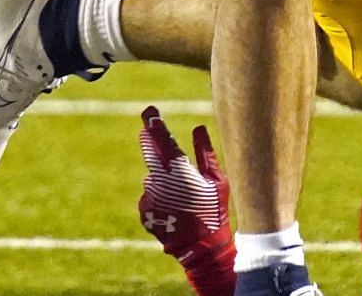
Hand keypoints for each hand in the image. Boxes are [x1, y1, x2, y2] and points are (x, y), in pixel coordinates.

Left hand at [138, 107, 233, 274]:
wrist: (201, 249)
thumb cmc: (214, 212)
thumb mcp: (216, 180)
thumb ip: (205, 152)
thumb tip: (198, 128)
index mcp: (180, 171)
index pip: (164, 141)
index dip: (155, 124)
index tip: (149, 112)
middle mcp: (160, 182)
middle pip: (150, 153)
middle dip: (149, 140)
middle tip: (147, 130)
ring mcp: (150, 198)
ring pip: (152, 178)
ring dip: (162, 178)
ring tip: (181, 194)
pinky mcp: (144, 211)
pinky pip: (150, 196)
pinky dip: (159, 196)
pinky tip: (174, 208)